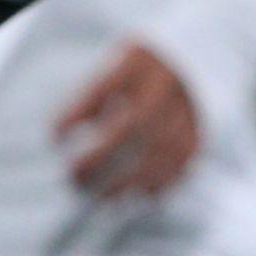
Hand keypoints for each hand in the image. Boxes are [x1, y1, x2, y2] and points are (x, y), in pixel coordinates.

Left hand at [56, 37, 202, 199]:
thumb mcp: (109, 65)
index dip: (76, 113)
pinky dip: (158, 183)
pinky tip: (133, 196)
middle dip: (101, 156)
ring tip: (98, 197)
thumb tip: (60, 137)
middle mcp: (167, 80)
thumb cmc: (132, 71)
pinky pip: (183, 161)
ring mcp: (190, 106)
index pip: (103, 87)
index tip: (54, 135)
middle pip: (136, 123)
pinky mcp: (201, 129)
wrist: (191, 61)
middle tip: (72, 177)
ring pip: (163, 148)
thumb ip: (91, 95)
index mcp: (137, 58)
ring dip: (128, 179)